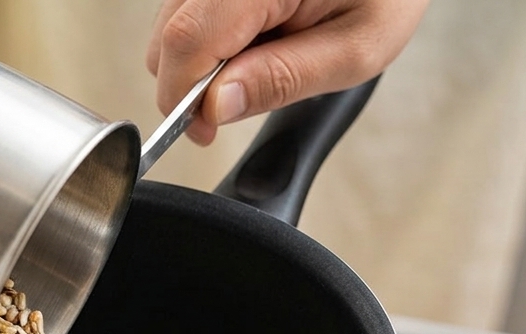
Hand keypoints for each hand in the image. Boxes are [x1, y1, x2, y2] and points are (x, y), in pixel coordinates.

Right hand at [146, 0, 429, 144]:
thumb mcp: (355, 50)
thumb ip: (283, 80)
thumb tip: (215, 108)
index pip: (188, 39)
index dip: (185, 97)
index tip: (204, 130)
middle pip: (170, 34)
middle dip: (192, 82)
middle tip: (243, 95)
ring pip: (170, 25)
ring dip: (203, 58)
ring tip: (261, 54)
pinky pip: (186, 11)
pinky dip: (210, 37)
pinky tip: (253, 35)